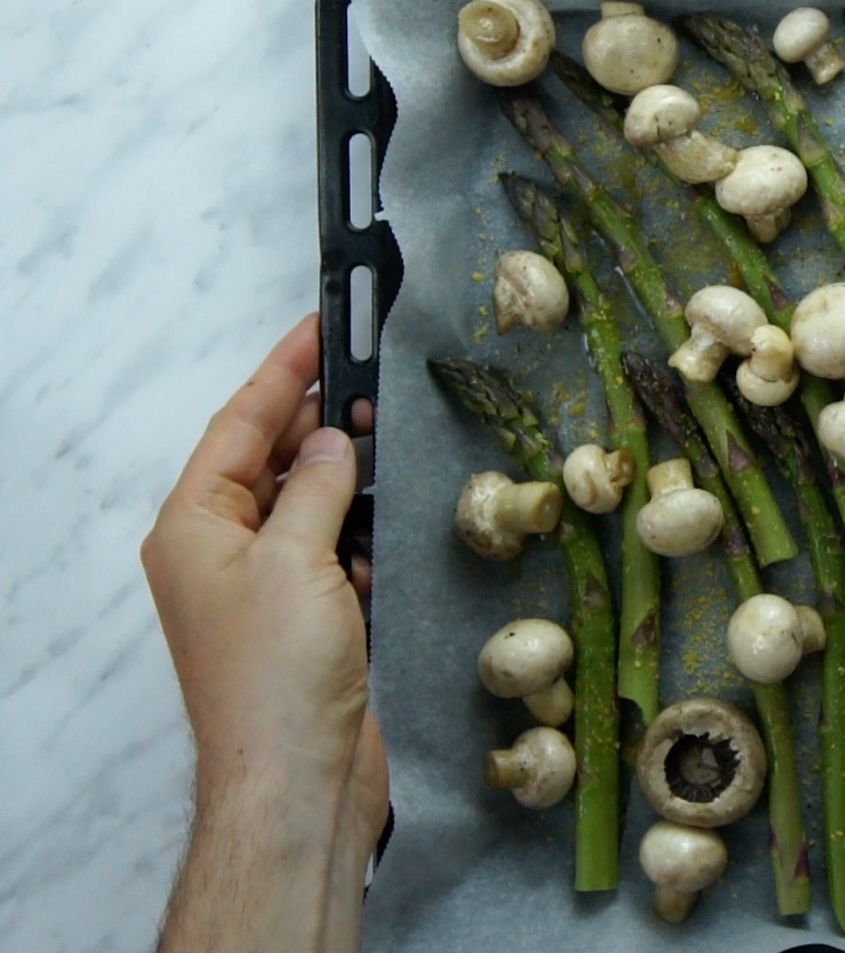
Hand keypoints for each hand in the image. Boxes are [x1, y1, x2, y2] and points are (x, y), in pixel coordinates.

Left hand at [143, 315, 386, 952]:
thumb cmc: (279, 673)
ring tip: (389, 431)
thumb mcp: (296, 561)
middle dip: (314, 418)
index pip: (238, 427)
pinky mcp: (303, 623)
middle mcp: (218, 552)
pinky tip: (387, 512)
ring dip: (341, 473)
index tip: (323, 327)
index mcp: (194, 527)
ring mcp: (261, 590)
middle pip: (265, 461)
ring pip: (301, 505)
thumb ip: (316, 488)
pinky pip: (328, 552)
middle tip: (371, 374)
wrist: (297, 779)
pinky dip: (356, 528)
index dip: (282, 373)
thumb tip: (331, 440)